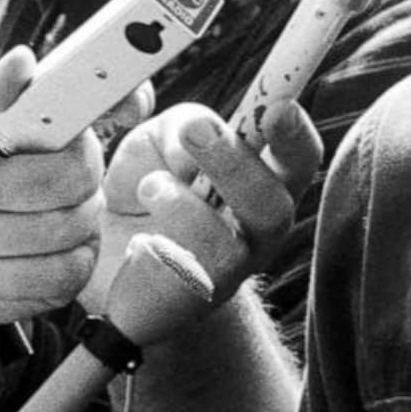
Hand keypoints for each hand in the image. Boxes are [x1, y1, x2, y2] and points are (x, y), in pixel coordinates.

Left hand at [0, 49, 112, 324]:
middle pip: (82, 172)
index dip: (129, 99)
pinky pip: (62, 274)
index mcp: (51, 119)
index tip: (122, 108)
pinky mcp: (69, 270)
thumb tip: (23, 59)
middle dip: (10, 186)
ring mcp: (78, 218)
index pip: (117, 99)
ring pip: (66, 227)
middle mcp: (76, 165)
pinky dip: (2, 275)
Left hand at [81, 100, 320, 316]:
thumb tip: (198, 133)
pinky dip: (153, 248)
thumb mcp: (161, 139)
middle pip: (274, 207)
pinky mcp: (185, 303)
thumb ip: (183, 124)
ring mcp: (227, 274)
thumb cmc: (151, 188)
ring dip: (184, 206)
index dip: (297, 135)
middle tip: (195, 130)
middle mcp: (258, 232)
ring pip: (224, 249)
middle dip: (236, 165)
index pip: (300, 158)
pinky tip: (138, 242)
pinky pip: (176, 279)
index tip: (278, 108)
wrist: (110, 260)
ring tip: (149, 186)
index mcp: (265, 183)